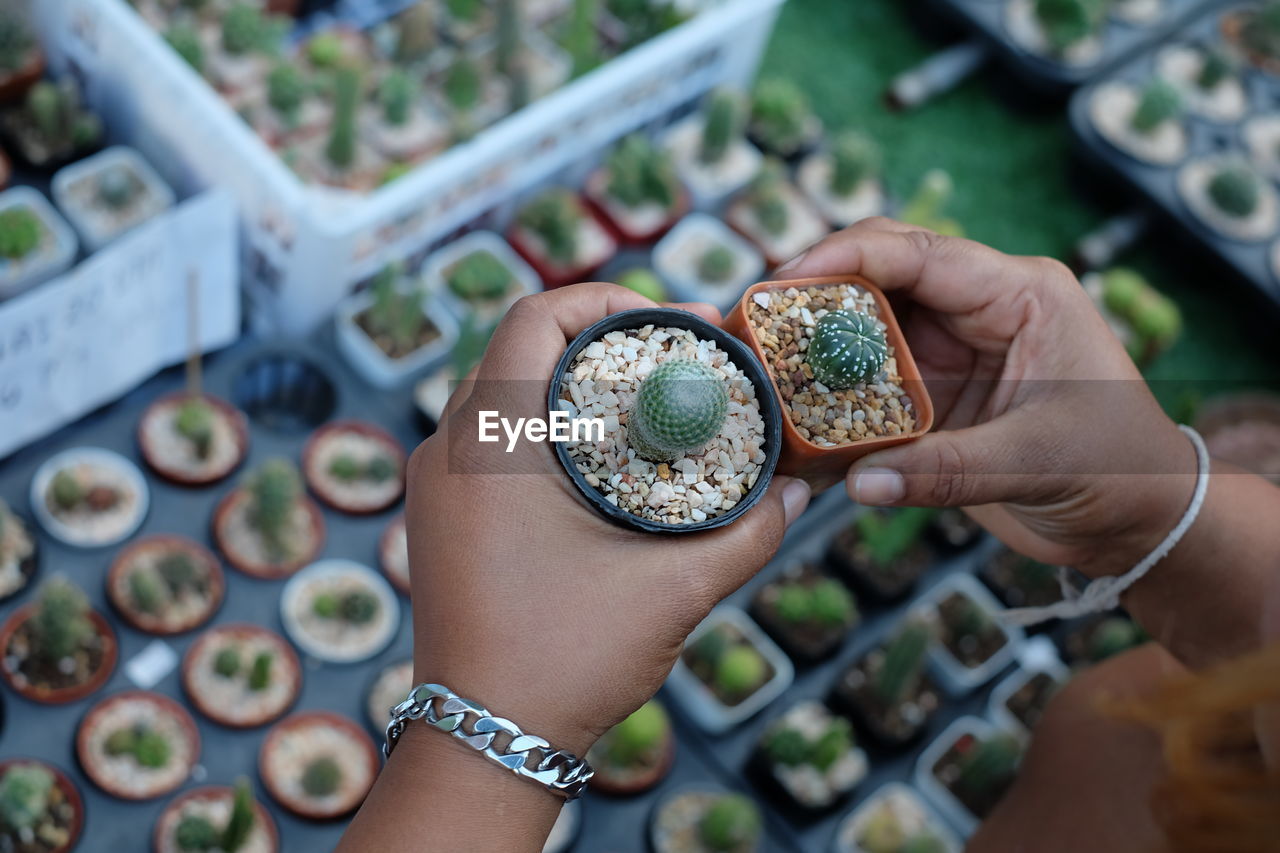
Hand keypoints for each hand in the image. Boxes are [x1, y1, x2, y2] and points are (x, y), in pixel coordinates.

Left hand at [403, 283, 810, 754]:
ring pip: (503, 393)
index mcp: (489, 446)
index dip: (605, 303)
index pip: (534, 317)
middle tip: (670, 366)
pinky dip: (544, 430)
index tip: (667, 328)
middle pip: (521, 349)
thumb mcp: (672, 591)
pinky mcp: (439, 516)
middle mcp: (445, 450)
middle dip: (600, 345)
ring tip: (642, 411)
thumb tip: (799, 490)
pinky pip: (488, 440)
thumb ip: (747, 533)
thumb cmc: (564, 662)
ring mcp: (433, 485)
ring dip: (570, 387)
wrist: (483, 742)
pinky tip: (600, 465)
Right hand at [778, 218, 1195, 578]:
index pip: (920, 254)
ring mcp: (951, 353)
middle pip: (878, 281)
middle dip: (812, 298)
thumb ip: (946, 471)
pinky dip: (831, 401)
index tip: (785, 279)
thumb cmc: (1116, 467)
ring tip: (754, 366)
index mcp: (1019, 295)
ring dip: (813, 351)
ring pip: (863, 333)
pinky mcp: (933, 395)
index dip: (847, 257)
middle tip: (750, 322)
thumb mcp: (1036, 461)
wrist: (1138, 517)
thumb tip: (857, 483)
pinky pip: (868, 386)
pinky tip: (791, 418)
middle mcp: (977, 312)